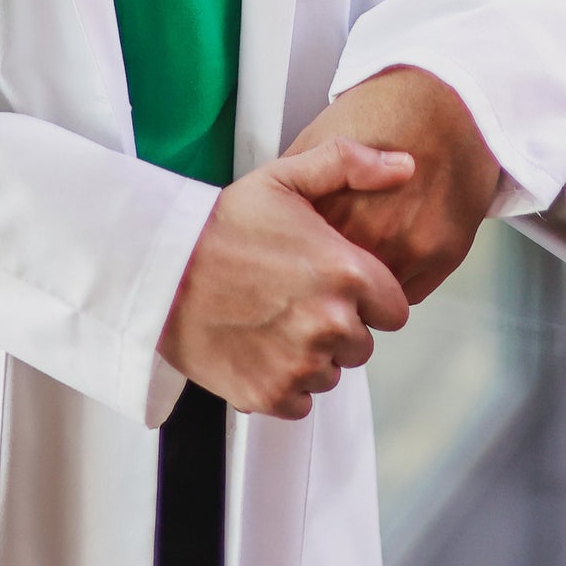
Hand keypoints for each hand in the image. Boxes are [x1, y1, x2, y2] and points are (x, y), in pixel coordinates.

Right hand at [156, 136, 413, 419]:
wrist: (160, 271)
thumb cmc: (221, 224)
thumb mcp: (284, 177)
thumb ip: (352, 165)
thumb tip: (406, 165)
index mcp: (345, 273)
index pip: (395, 309)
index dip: (368, 296)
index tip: (336, 283)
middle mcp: (330, 324)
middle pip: (363, 344)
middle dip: (340, 324)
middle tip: (296, 297)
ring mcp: (300, 365)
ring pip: (332, 372)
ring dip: (313, 354)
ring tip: (272, 317)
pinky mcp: (271, 395)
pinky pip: (301, 400)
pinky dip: (285, 379)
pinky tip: (259, 345)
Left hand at [283, 68, 499, 303]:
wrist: (442, 100)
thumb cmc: (381, 113)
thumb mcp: (318, 137)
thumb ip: (296, 186)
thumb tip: (271, 224)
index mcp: (332, 207)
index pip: (303, 265)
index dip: (301, 262)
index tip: (301, 256)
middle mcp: (371, 232)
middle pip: (339, 288)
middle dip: (331, 278)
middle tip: (329, 263)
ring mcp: (410, 246)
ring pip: (375, 298)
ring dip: (367, 286)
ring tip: (366, 251)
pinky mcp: (443, 253)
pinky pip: (409, 292)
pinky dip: (399, 279)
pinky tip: (397, 246)